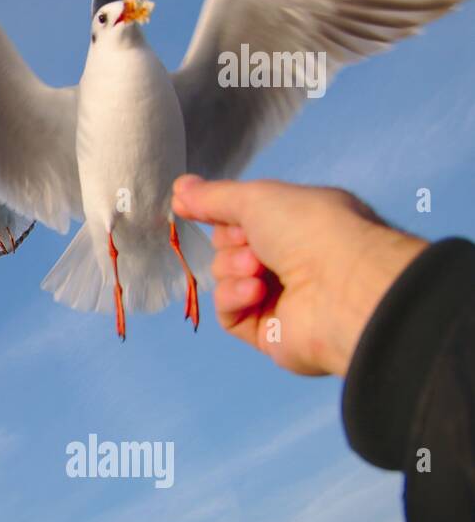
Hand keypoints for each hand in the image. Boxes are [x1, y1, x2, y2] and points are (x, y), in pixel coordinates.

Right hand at [171, 175, 426, 376]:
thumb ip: (213, 197)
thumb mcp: (257, 197)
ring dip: (233, 269)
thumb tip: (180, 188)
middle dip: (231, 243)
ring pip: (226, 279)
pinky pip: (230, 314)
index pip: (245, 217)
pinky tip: (254, 292)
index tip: (190, 205)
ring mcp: (283, 298)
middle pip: (229, 248)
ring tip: (257, 269)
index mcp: (300, 223)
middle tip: (251, 245)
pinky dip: (234, 298)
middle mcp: (294, 260)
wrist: (341, 286)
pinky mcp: (270, 333)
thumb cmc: (311, 230)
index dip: (219, 212)